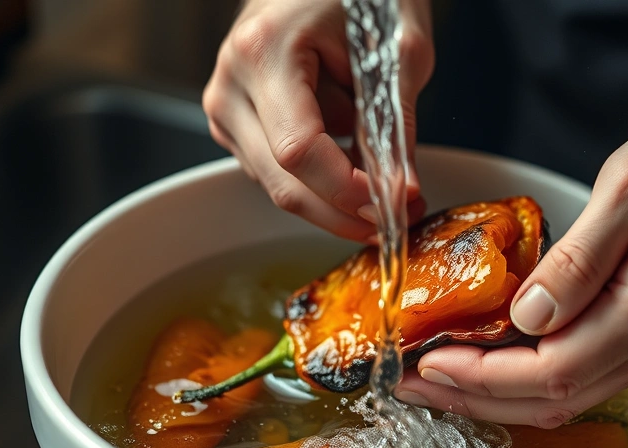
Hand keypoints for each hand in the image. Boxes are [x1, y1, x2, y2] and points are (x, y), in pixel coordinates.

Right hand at [202, 0, 433, 241]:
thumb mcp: (398, 50)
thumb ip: (396, 126)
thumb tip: (401, 191)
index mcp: (264, 53)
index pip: (299, 150)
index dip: (346, 190)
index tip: (391, 204)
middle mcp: (231, 84)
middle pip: (282, 181)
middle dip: (343, 210)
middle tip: (397, 217)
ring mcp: (226, 106)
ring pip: (280, 185)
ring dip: (334, 195)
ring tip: (385, 178)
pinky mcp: (235, 123)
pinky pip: (277, 172)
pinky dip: (320, 178)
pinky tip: (354, 161)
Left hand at [394, 68, 627, 425]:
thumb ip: (578, 259)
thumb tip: (527, 314)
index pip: (550, 371)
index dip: (482, 376)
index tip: (430, 364)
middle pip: (556, 397)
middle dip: (478, 396)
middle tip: (417, 381)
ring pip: (574, 392)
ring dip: (504, 392)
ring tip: (446, 376)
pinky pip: (594, 371)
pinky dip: (539, 374)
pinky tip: (504, 356)